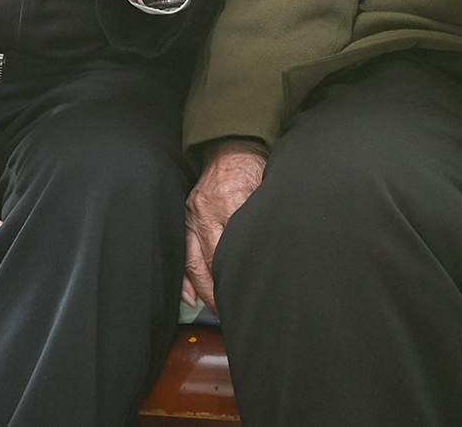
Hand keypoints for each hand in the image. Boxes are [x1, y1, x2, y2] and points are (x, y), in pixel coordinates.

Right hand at [183, 139, 266, 312]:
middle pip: (213, 262)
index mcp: (233, 202)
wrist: (230, 147)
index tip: (252, 296)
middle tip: (234, 313)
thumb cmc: (254, 169)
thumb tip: (278, 251)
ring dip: (204, 291)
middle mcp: (208, 211)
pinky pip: (182, 252)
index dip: (241, 276)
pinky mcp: (186, 216)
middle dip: (222, 292)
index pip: (235, 249)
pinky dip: (185, 278)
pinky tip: (190, 297)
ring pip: (194, 263)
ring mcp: (193, 214)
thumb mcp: (266, 190)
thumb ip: (265, 219)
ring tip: (216, 311)